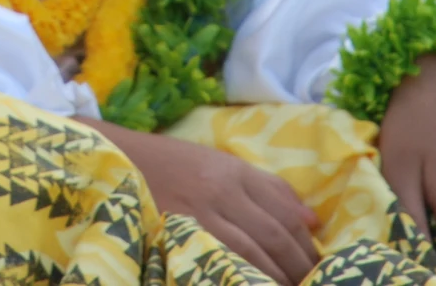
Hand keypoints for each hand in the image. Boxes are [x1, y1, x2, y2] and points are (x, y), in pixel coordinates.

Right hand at [87, 120, 318, 285]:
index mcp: (233, 171)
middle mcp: (220, 192)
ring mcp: (199, 217)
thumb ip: (266, 187)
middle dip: (299, 265)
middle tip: (312, 283)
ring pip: (252, 254)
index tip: (318, 262)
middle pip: (274, 234)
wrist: (117, 162)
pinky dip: (243, 279)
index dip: (306, 241)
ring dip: (276, 278)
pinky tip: (252, 285)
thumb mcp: (220, 164)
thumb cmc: (172, 165)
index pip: (284, 210)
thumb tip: (312, 220)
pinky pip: (222, 264)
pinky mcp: (180, 236)